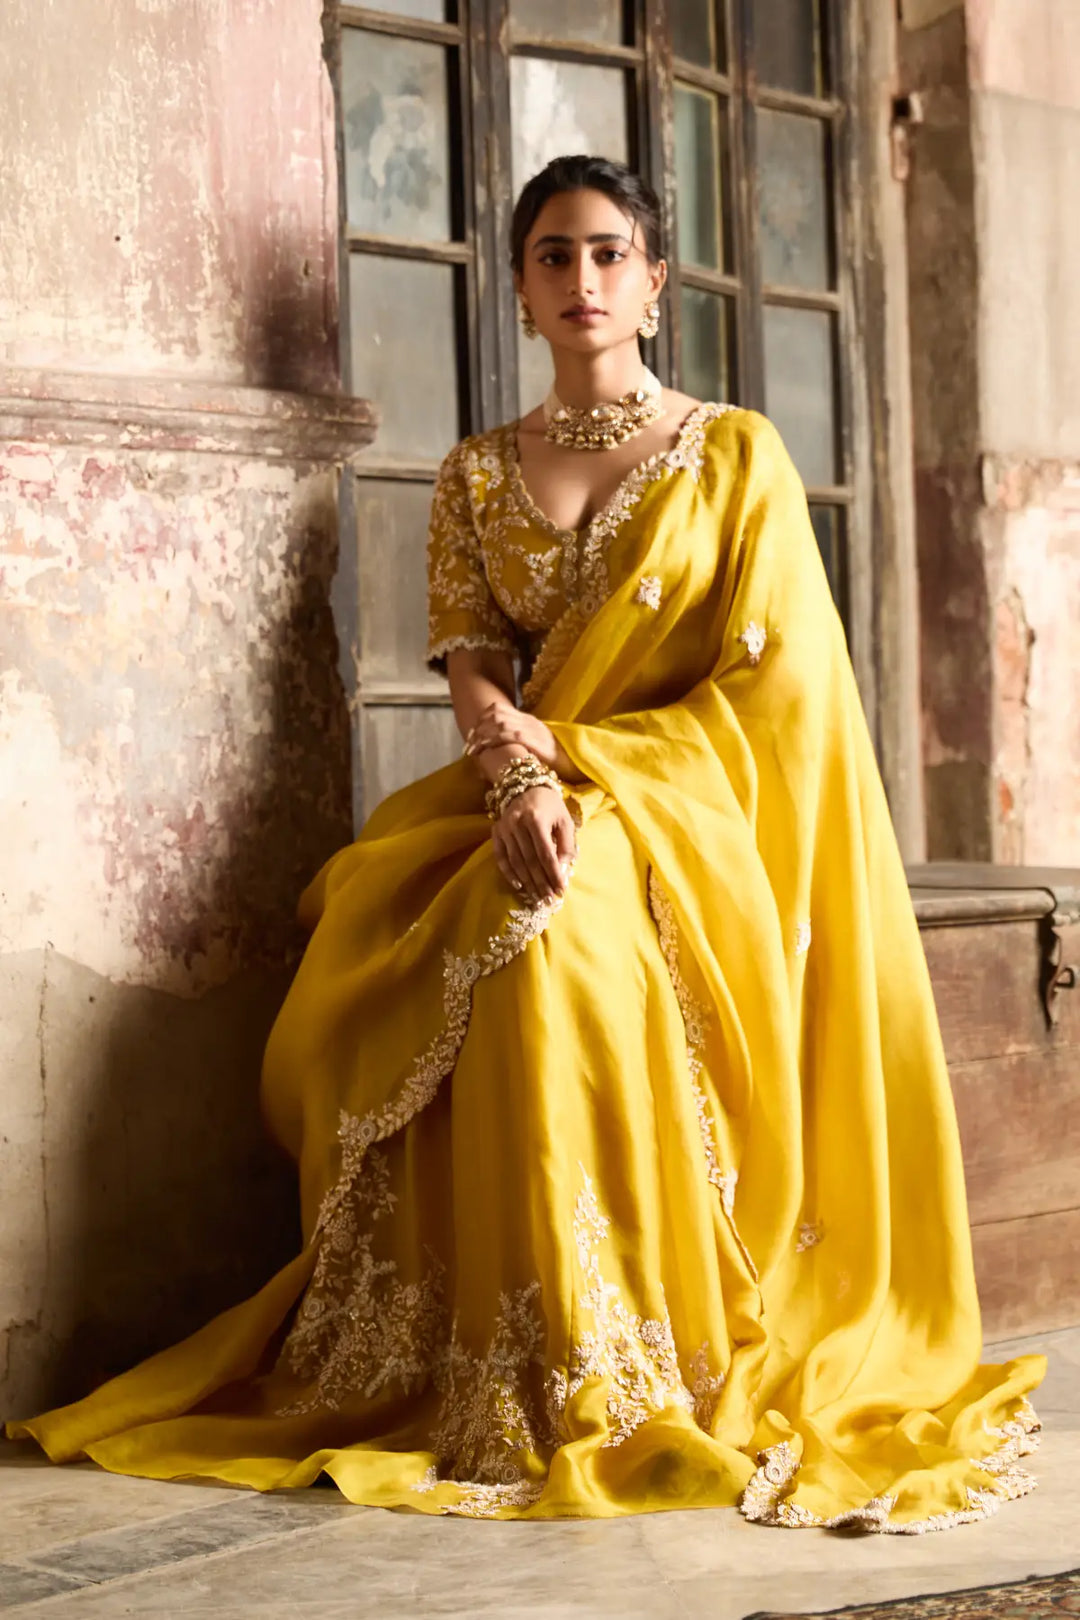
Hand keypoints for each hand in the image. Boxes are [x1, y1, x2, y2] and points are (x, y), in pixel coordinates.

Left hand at [465, 700, 557, 772]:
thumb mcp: (533, 745)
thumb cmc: (552, 759)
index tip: (471, 735)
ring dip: (482, 735)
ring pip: (499, 723)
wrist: (574, 763)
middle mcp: (527, 720)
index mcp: (526, 719)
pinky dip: (494, 740)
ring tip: (472, 748)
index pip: (497, 709)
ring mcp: (532, 729)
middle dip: (478, 728)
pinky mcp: (535, 740)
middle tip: (468, 744)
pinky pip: (510, 735)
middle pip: (495, 714)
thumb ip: (517, 742)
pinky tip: (486, 747)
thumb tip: (496, 748)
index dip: (480, 720)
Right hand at [492, 784, 577, 903]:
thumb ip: (566, 845)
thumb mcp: (564, 820)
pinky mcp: (496, 832)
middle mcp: (518, 824)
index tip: (561, 890)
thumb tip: (563, 870)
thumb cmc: (550, 806)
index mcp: (537, 819)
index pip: (546, 854)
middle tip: (549, 900)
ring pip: (516, 862)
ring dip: (527, 883)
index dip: (554, 874)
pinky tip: (519, 886)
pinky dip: (508, 873)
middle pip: (530, 861)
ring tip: (537, 898)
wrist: (525, 787)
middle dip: (541, 883)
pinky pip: (500, 857)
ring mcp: (504, 828)